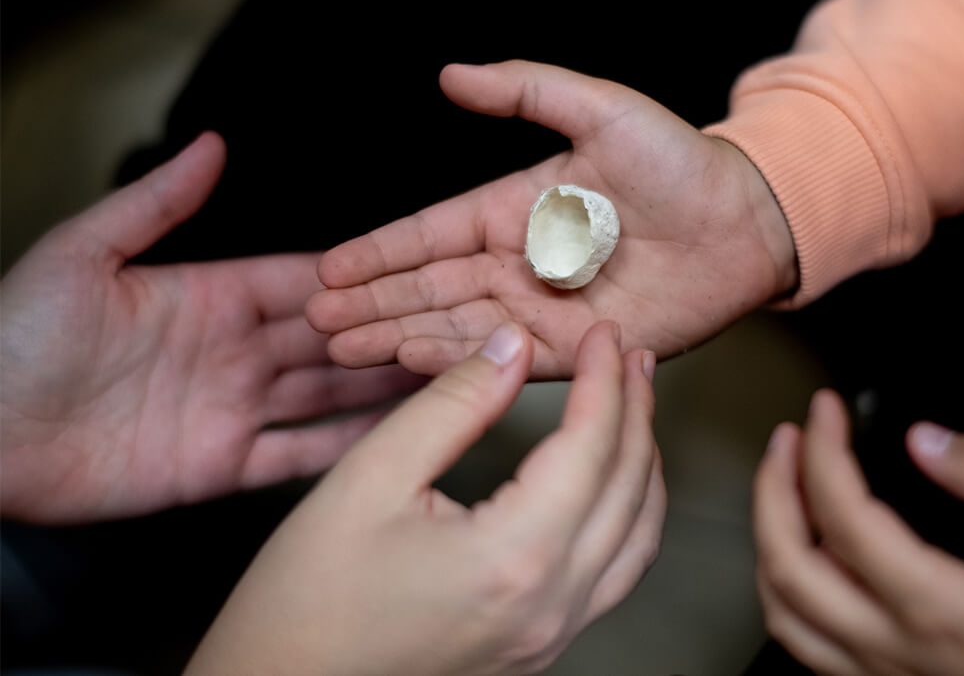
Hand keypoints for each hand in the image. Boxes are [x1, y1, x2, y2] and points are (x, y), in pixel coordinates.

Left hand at [0, 133, 422, 522]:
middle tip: (448, 325)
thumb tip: (211, 144)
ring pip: (327, 394)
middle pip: (329, 339)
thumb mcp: (83, 254)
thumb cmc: (13, 341)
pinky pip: (297, 453)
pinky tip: (393, 433)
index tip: (410, 270)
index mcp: (208, 297)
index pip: (301, 281)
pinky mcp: (221, 465)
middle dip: (385, 331)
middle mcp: (232, 352)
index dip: (354, 279)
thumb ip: (156, 203)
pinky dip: (347, 445)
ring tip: (442, 372)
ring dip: (381, 384)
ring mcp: (231, 409)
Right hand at [185, 321, 665, 675]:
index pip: (591, 446)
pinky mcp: (539, 649)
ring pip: (638, 537)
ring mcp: (550, 635)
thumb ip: (452, 404)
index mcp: (513, 557)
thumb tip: (510, 347)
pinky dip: (629, 515)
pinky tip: (612, 483)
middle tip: (629, 354)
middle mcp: (550, 604)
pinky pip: (615, 574)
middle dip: (637, 410)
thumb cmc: (304, 601)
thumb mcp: (369, 478)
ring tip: (634, 406)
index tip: (602, 334)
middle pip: (629, 487)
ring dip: (644, 463)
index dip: (605, 379)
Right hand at [306, 60, 795, 377]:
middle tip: (316, 323)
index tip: (327, 270)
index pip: (431, 234)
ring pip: (458, 327)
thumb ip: (526, 90)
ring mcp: (546, 309)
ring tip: (344, 349)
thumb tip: (451, 73)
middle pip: (431, 287)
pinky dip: (462, 362)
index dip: (379, 251)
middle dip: (373, 304)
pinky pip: (510, 360)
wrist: (747, 219)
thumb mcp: (599, 109)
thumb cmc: (680, 161)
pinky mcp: (579, 348)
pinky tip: (414, 363)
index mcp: (516, 208)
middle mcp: (521, 263)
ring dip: (399, 336)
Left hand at [753, 390, 963, 675]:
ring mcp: (875, 674)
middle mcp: (892, 647)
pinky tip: (798, 548)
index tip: (826, 410)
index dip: (824, 451)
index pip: (846, 517)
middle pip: (789, 564)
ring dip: (768, 536)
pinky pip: (799, 640)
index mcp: (938, 607)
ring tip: (783, 483)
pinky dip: (781, 585)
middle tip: (788, 438)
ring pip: (781, 608)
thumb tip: (925, 438)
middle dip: (773, 487)